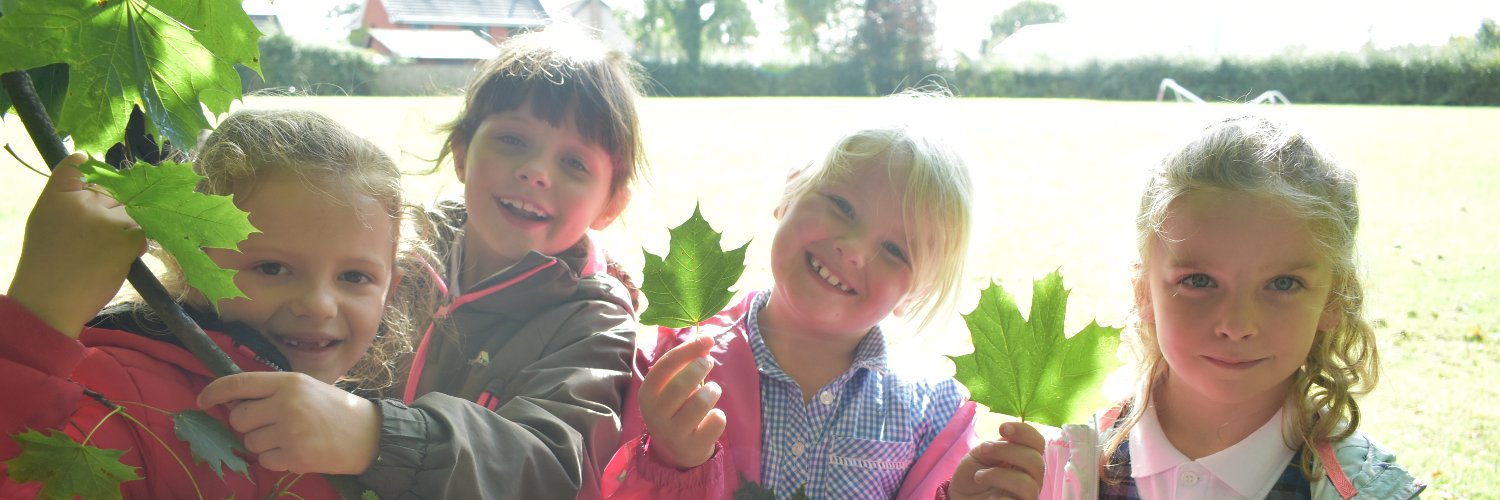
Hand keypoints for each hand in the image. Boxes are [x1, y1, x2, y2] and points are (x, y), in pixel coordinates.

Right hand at [8, 154, 144, 336]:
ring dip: (127, 230)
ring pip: (132, 212)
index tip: (96, 188)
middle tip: (97, 239)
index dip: (95, 175)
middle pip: (114, 192)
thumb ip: (68, 197)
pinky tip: (118, 259)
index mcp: (56, 194)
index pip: (80, 165)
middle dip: (113, 211)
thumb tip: (91, 168)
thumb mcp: (46, 220)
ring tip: (104, 252)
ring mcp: (106, 219)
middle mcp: (82, 202)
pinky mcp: (125, 238)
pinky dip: (137, 246)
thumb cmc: (47, 264)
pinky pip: (144, 232)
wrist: (48, 302)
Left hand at [197, 372, 379, 474]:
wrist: (369, 435)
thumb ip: (273, 392)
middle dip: (247, 424)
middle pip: (238, 418)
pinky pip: (264, 460)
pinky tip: (295, 451)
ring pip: (249, 441)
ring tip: (289, 438)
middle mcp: (287, 404)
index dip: (214, 392)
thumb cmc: (335, 409)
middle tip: (269, 425)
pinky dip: (274, 459)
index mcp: (289, 382)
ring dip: (262, 443)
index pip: (239, 383)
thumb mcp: (306, 388)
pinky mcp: (295, 456)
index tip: (202, 400)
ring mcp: (291, 432)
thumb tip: (231, 402)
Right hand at [638, 334, 724, 468]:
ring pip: (700, 402)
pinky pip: (715, 421)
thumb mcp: (673, 386)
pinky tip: (712, 416)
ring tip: (712, 390)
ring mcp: (673, 433)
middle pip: (681, 385)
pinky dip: (719, 414)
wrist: (675, 451)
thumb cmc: (676, 407)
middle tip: (708, 363)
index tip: (707, 339)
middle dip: (700, 368)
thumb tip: (706, 338)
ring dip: (712, 390)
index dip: (688, 349)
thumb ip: (686, 362)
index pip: (665, 365)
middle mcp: (655, 414)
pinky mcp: (692, 446)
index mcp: (647, 394)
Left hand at [947, 422, 1045, 499]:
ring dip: (998, 475)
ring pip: (1027, 484)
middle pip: (1036, 462)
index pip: (1038, 443)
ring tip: (979, 476)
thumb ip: (997, 445)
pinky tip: (990, 498)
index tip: (1003, 428)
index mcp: (1025, 458)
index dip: (1025, 432)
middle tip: (984, 450)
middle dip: (1007, 451)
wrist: (960, 496)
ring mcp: (1026, 496)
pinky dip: (1001, 499)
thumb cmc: (973, 473)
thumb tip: (1007, 439)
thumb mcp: (981, 454)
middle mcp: (1031, 477)